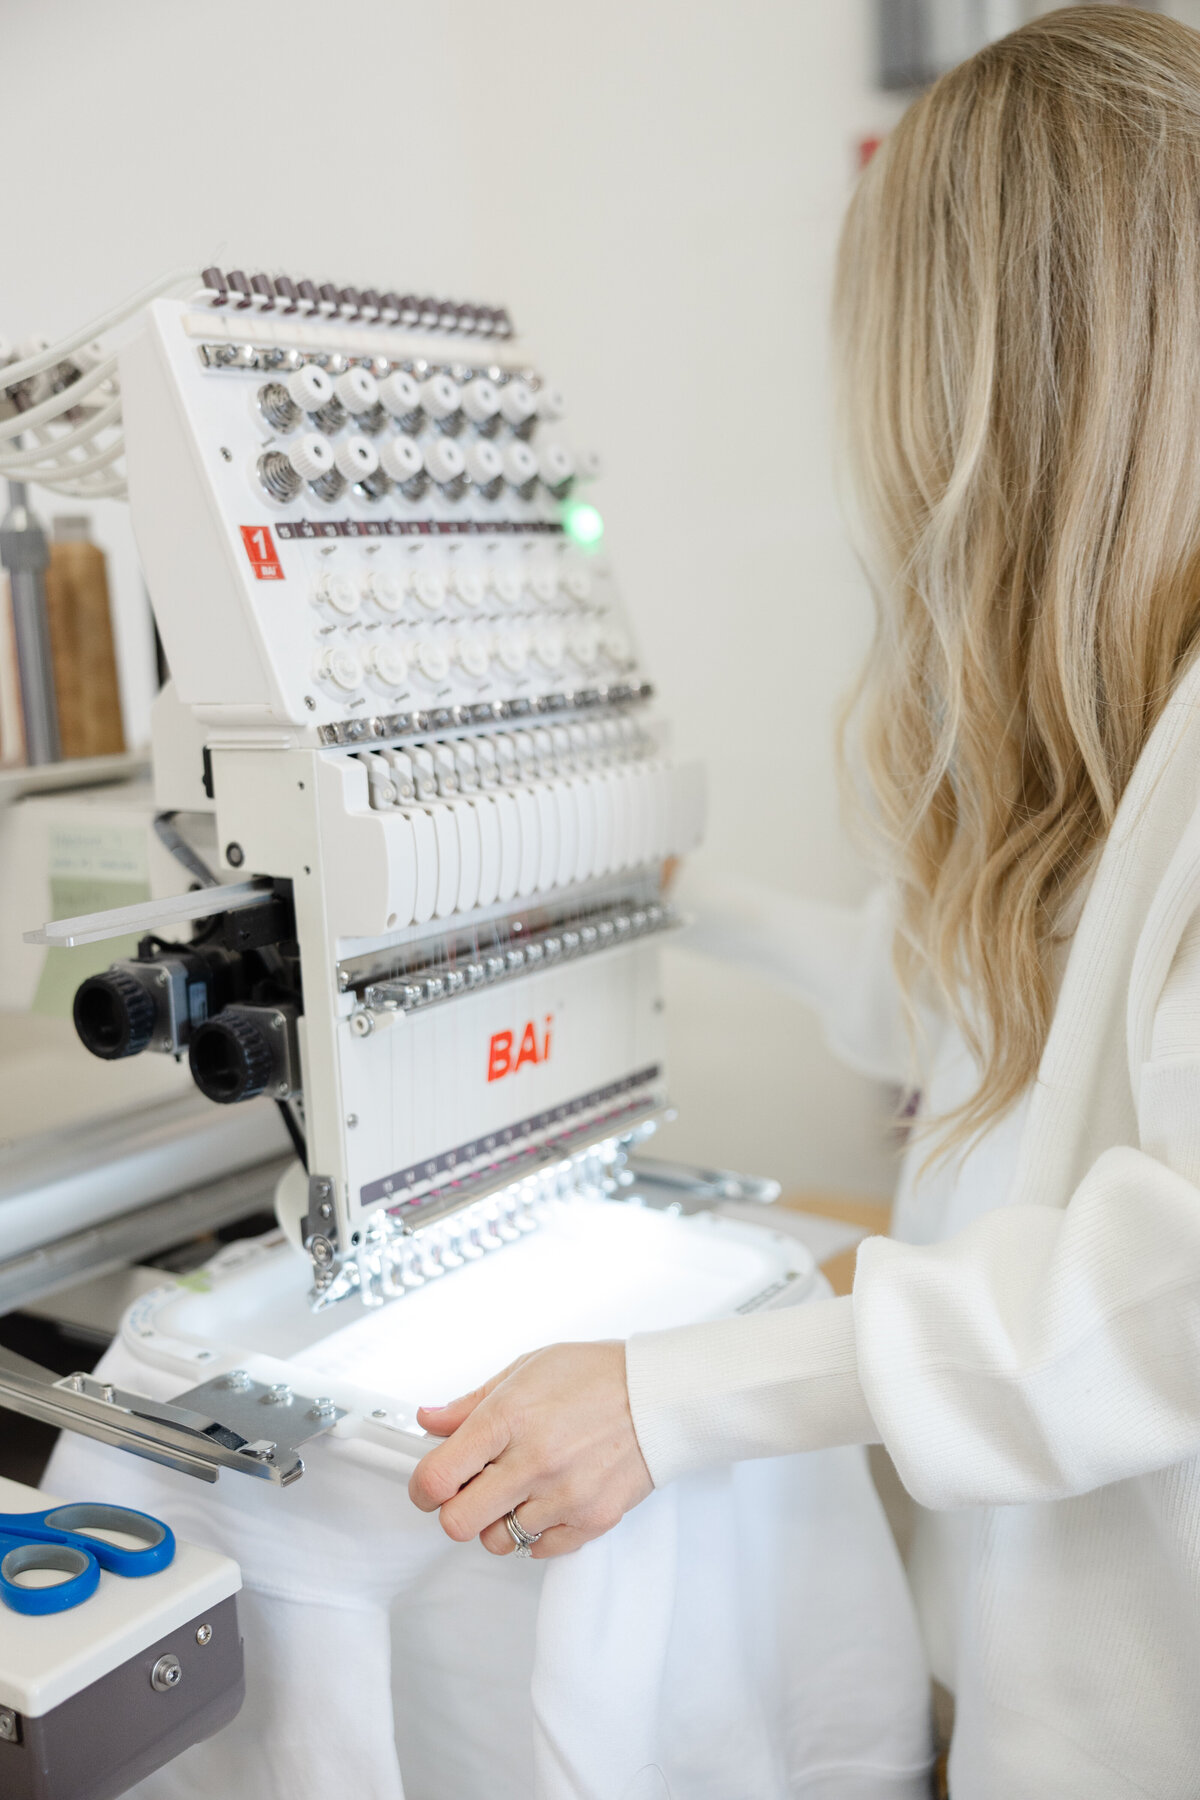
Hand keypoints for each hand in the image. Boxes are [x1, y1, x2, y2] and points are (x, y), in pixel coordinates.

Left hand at [408, 1341, 652, 1558]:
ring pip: (497, 1541)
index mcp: (508, 1418)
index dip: (422, 1488)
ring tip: (519, 1490)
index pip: (438, 1477)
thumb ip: (471, 1402)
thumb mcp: (526, 1369)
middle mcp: (533, 1461)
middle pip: (458, 1522)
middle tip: (470, 1491)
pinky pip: (539, 1551)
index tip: (428, 1486)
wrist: (660, 1394)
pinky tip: (546, 1501)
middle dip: (456, 1509)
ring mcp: (563, 1495)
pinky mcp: (591, 1520)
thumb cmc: (596, 1375)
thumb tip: (428, 1420)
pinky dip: (535, 1533)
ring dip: (498, 1521)